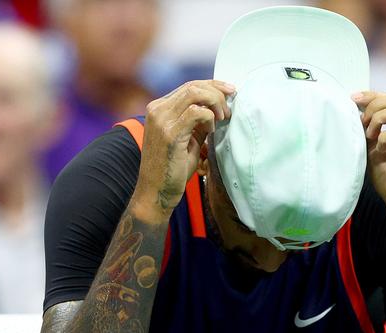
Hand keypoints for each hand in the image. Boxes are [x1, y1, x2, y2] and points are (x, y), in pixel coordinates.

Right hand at [134, 80, 234, 222]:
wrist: (155, 193)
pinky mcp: (170, 133)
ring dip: (215, 102)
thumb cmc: (171, 170)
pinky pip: (196, 112)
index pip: (189, 86)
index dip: (213, 85)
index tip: (230, 92)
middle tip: (230, 107)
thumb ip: (198, 123)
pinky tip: (212, 129)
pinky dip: (209, 117)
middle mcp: (157, 110)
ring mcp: (161, 120)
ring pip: (195, 93)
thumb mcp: (187, 140)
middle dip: (217, 92)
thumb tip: (217, 109)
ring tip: (223, 118)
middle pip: (193, 85)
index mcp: (159, 108)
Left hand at [352, 91, 385, 226]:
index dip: (373, 95)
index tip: (352, 99)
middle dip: (374, 106)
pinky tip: (378, 148)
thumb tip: (355, 110)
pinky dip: (383, 137)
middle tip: (360, 124)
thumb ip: (371, 130)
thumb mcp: (376, 149)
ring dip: (377, 119)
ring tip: (368, 136)